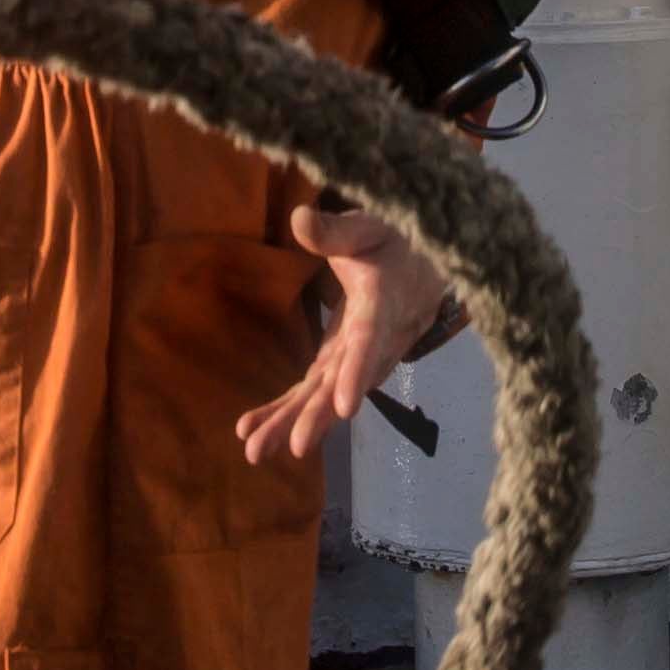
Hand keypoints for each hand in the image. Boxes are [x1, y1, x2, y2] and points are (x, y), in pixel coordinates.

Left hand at [233, 202, 453, 466]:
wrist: (423, 267)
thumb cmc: (394, 241)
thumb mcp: (369, 225)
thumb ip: (335, 230)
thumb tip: (297, 218)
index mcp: (384, 304)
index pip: (371, 340)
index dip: (358, 371)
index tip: (346, 405)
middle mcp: (372, 342)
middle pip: (345, 382)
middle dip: (319, 415)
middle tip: (294, 446)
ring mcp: (354, 358)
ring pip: (324, 395)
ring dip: (292, 422)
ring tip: (254, 451)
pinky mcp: (337, 362)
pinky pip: (312, 391)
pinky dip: (282, 410)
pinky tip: (247, 430)